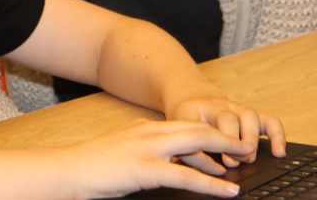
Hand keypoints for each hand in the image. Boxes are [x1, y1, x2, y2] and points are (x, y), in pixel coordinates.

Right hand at [65, 118, 253, 198]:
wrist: (70, 170)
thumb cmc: (93, 166)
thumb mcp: (125, 152)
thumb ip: (146, 151)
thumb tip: (168, 163)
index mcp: (146, 128)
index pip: (188, 125)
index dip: (212, 133)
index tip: (228, 143)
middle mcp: (151, 133)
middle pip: (198, 129)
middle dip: (225, 138)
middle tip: (246, 148)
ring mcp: (149, 149)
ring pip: (197, 146)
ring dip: (224, 156)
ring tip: (243, 165)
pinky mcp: (146, 169)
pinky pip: (186, 177)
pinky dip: (211, 184)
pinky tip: (226, 191)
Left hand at [166, 93, 285, 167]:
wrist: (191, 96)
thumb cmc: (185, 118)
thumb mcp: (177, 130)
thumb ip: (185, 148)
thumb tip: (191, 171)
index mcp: (195, 111)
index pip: (203, 126)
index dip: (214, 145)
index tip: (224, 162)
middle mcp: (217, 106)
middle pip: (227, 118)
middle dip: (233, 141)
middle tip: (234, 161)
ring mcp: (235, 108)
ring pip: (248, 115)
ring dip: (251, 137)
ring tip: (250, 157)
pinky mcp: (249, 113)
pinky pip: (267, 120)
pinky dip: (276, 135)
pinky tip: (279, 152)